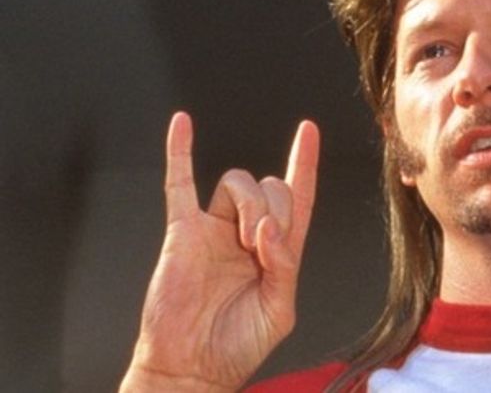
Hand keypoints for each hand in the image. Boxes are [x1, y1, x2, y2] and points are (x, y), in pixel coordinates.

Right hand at [121, 112, 319, 391]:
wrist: (191, 367)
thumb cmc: (236, 346)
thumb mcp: (278, 310)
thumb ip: (284, 266)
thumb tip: (269, 229)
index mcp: (278, 251)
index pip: (297, 197)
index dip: (305, 163)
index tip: (309, 133)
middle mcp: (247, 233)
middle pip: (271, 187)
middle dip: (276, 207)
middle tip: (264, 245)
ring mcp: (214, 229)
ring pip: (237, 182)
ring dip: (250, 202)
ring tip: (244, 241)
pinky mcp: (182, 232)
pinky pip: (179, 183)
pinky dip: (180, 151)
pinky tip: (183, 124)